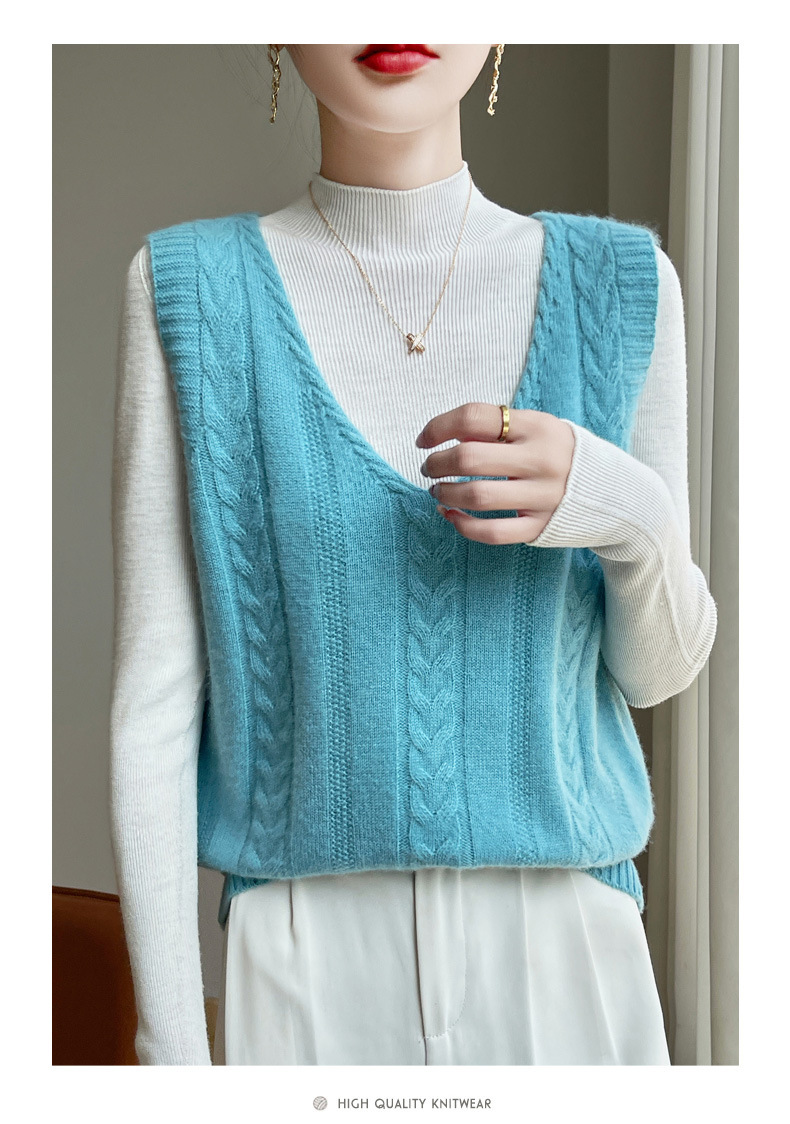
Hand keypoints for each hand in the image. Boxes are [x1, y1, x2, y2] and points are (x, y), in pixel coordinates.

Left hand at [415, 402, 575, 544]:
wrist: (614, 490)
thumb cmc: (561, 454)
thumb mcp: (538, 428)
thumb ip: (498, 429)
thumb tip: (446, 435)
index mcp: (536, 427)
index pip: (474, 417)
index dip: (438, 427)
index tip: (423, 440)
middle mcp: (540, 460)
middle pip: (469, 458)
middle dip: (436, 463)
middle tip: (429, 467)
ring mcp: (542, 497)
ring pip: (476, 497)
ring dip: (445, 494)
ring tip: (438, 491)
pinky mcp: (540, 528)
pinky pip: (492, 532)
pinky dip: (462, 525)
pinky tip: (450, 516)